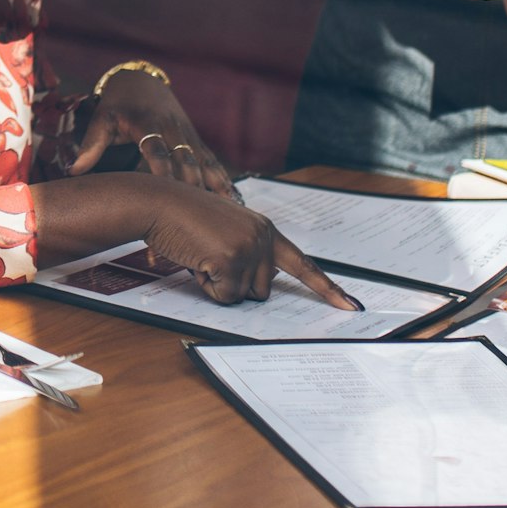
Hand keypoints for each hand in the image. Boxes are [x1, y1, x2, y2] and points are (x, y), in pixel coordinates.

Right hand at [32, 175, 358, 308]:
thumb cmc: (182, 219)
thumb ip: (247, 253)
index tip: (350, 306)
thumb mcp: (224, 231)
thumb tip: (258, 289)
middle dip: (233, 283)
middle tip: (207, 256)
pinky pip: (224, 296)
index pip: (303, 264)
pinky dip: (205, 286)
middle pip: (262, 290)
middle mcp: (264, 236)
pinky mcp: (232, 259)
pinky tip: (194, 259)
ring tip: (199, 255)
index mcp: (266, 229)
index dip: (327, 288)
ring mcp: (250, 247)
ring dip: (217, 285)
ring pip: (242, 296)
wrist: (156, 201)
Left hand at [71, 70, 237, 202]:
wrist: (142, 81)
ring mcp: (188, 136)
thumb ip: (91, 144)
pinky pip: (212, 162)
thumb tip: (74, 171)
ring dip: (214, 189)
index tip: (164, 200)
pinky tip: (234, 202)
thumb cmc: (118, 105)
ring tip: (226, 218)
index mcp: (147, 125)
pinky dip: (223, 181)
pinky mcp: (196, 141)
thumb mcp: (102, 118)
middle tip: (195, 222)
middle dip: (191, 192)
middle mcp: (172, 131)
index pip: (156, 153)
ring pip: (204, 164)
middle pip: (185, 163)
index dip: (161, 176)